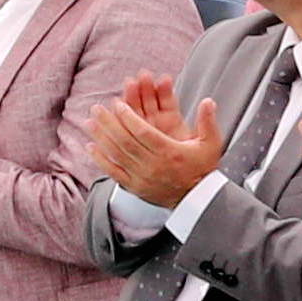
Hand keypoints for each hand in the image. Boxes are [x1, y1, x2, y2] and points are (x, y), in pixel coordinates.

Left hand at [86, 71, 223, 208]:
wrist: (198, 199)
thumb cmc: (203, 168)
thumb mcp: (211, 144)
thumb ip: (208, 122)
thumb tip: (208, 100)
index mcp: (170, 152)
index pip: (143, 132)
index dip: (128, 117)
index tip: (117, 103)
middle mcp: (153, 165)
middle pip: (125, 141)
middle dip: (109, 122)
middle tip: (97, 108)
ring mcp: (142, 177)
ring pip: (117, 154)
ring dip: (101, 137)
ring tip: (90, 122)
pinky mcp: (135, 187)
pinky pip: (114, 172)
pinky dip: (101, 159)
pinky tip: (91, 147)